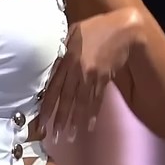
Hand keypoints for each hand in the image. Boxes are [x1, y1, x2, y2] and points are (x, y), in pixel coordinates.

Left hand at [42, 9, 141, 139]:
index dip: (47, 105)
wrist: (123, 28)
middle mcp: (78, 70)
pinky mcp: (105, 79)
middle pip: (66, 98)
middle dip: (59, 119)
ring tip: (69, 137)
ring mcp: (92, 76)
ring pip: (81, 102)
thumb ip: (60, 49)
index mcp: (66, 59)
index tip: (41, 121)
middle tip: (54, 136)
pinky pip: (97, 99)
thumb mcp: (71, 33)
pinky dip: (93, 113)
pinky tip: (89, 126)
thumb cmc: (95, 27)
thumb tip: (50, 62)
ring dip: (75, 121)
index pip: (53, 87)